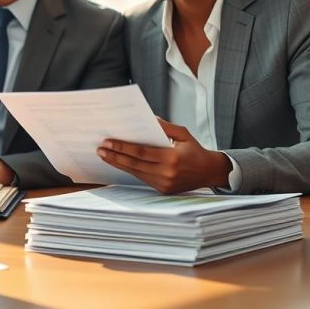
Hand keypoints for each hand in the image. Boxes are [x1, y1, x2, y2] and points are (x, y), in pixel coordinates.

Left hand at [96, 118, 231, 193]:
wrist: (209, 172)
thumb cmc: (195, 150)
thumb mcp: (183, 134)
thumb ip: (165, 127)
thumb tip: (148, 119)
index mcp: (172, 158)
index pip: (141, 152)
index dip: (122, 147)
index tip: (107, 142)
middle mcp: (167, 173)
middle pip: (134, 164)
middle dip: (115, 156)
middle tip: (100, 149)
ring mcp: (164, 184)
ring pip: (136, 173)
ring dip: (119, 164)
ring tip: (105, 156)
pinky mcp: (163, 190)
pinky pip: (142, 178)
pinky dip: (130, 170)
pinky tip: (120, 163)